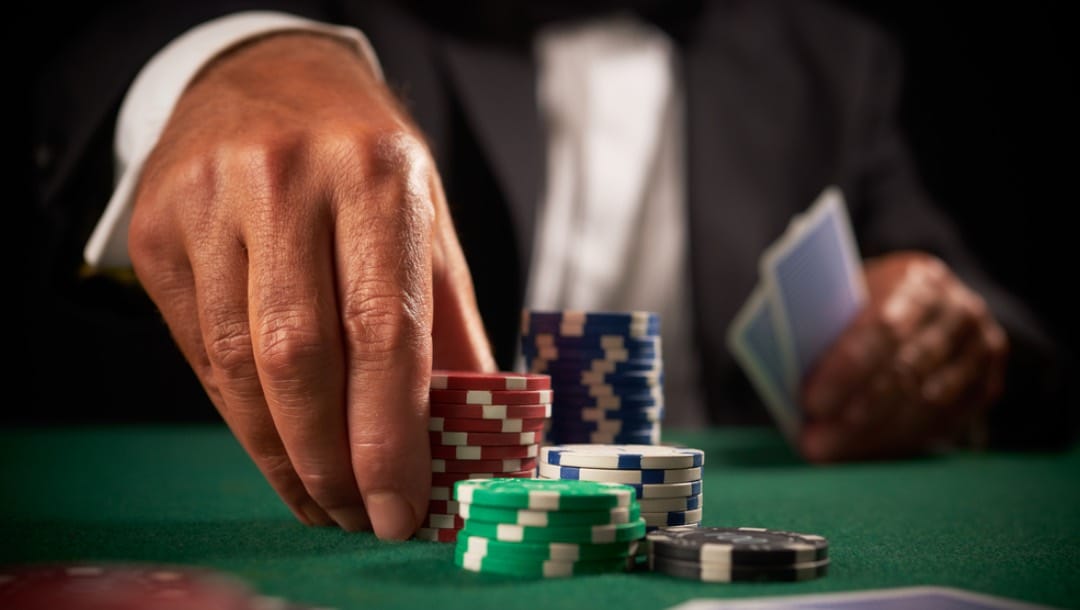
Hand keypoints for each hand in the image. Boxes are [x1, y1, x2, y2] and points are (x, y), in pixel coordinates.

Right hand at [129, 33, 494, 537]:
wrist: (267, 79)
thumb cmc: (363, 160)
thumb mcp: (427, 220)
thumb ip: (450, 325)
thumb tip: (474, 431)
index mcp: (375, 174)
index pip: (384, 330)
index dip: (392, 436)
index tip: (401, 508)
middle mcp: (286, 179)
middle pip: (300, 358)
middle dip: (331, 461)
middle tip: (358, 517)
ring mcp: (209, 200)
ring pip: (238, 365)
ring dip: (282, 454)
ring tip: (321, 498)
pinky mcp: (156, 229)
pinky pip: (198, 350)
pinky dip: (241, 415)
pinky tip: (275, 445)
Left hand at [799, 251, 1007, 461]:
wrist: (924, 305)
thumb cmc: (863, 304)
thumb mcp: (845, 299)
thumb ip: (826, 326)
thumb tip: (789, 375)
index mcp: (916, 279)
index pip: (883, 327)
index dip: (846, 368)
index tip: (809, 401)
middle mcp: (958, 310)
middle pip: (905, 372)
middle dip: (854, 415)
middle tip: (814, 443)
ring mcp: (980, 349)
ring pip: (925, 404)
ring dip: (872, 435)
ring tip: (828, 452)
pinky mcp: (986, 384)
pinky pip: (943, 423)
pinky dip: (896, 441)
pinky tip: (861, 452)